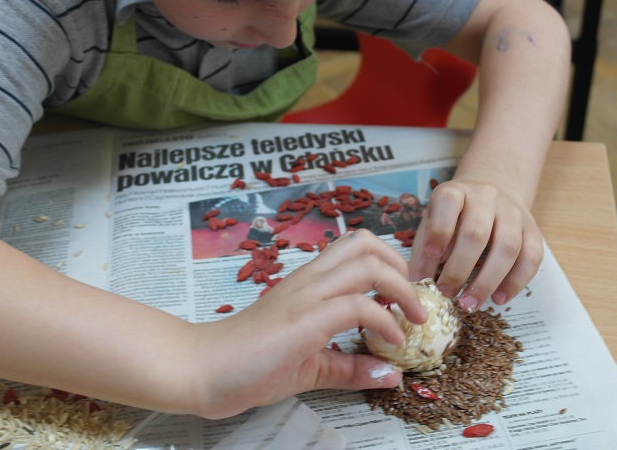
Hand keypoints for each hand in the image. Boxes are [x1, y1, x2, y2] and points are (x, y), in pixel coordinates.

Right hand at [188, 229, 426, 418]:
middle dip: (402, 268)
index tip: (403, 296)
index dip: (390, 264)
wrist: (202, 370)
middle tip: (413, 301)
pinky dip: (383, 321)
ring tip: (411, 318)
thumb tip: (389, 373)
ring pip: (366, 264)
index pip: (356, 248)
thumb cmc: (247, 363)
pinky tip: (390, 342)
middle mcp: (309, 280)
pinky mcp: (303, 320)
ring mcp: (305, 296)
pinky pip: (356, 306)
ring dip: (401, 289)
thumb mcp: (311, 365)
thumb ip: (349, 366)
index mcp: (309, 283)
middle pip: (367, 244)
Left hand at [408, 179, 542, 311]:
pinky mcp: (532, 230)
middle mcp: (486, 197)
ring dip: (487, 281)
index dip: (439, 230)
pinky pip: (531, 257)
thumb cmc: (455, 214)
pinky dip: (515, 282)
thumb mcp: (433, 221)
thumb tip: (416, 281)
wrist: (495, 190)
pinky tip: (498, 299)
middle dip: (460, 269)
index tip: (432, 257)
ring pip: (507, 247)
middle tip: (448, 293)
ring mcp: (513, 212)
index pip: (448, 202)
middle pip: (476, 233)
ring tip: (470, 304)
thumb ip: (424, 248)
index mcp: (456, 191)